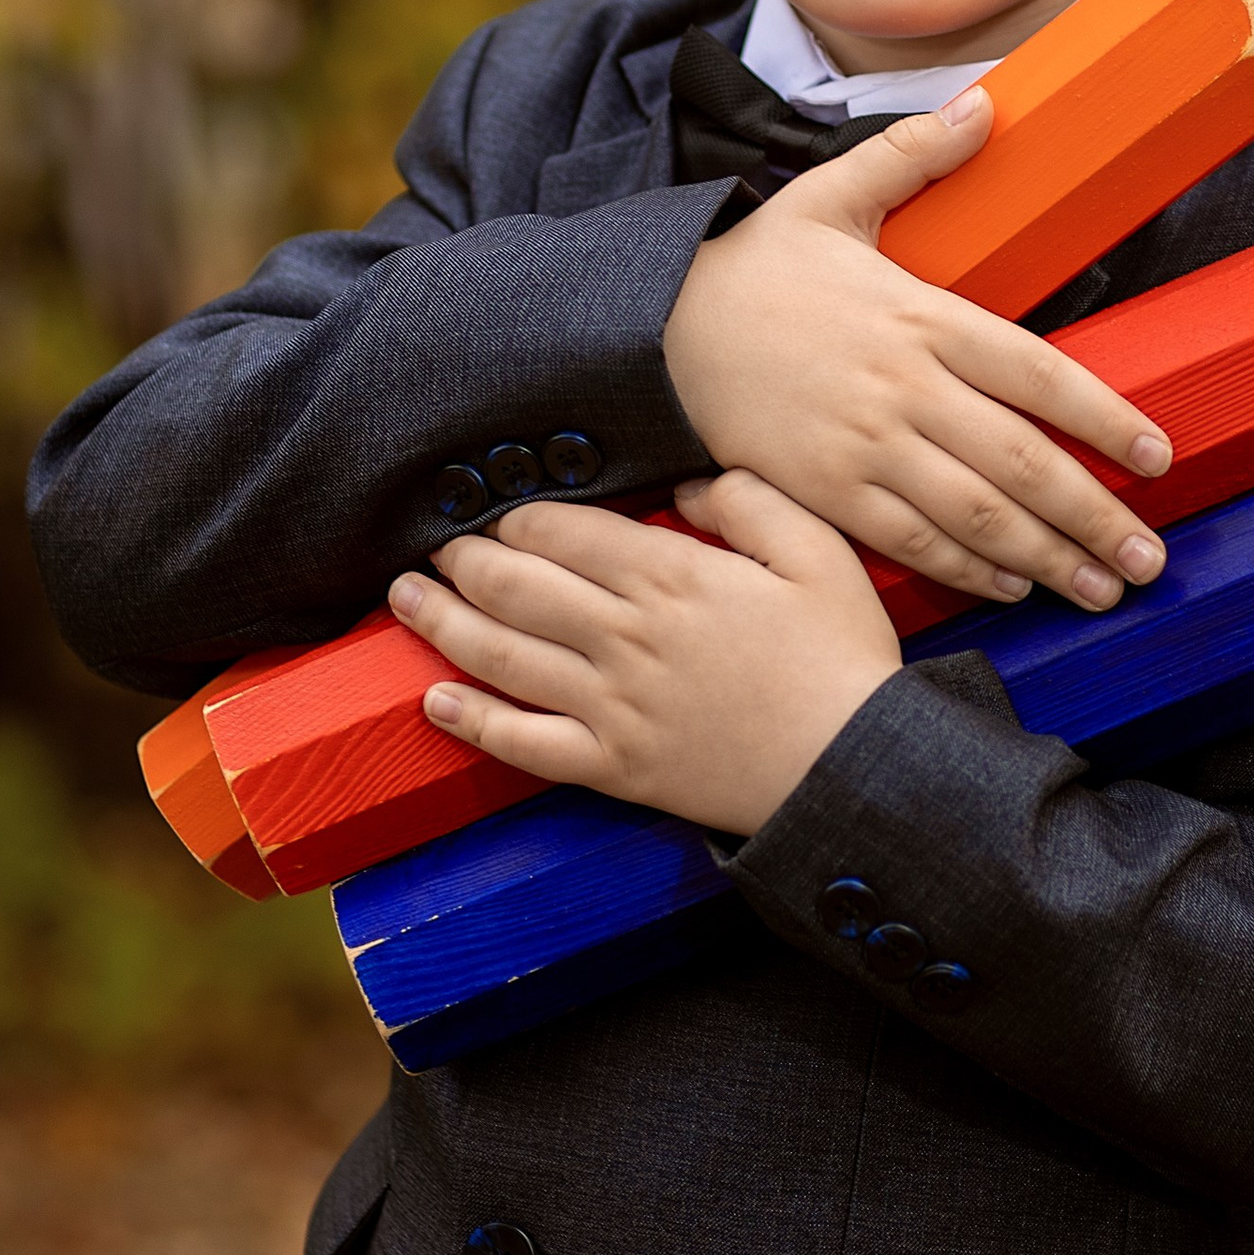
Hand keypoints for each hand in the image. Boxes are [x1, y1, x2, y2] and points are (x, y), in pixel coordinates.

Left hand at [392, 476, 902, 834]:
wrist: (849, 768)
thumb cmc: (842, 657)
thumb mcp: (818, 552)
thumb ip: (749, 502)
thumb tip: (685, 486)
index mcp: (671, 576)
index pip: (563, 534)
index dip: (519, 519)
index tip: (499, 512)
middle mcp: (625, 636)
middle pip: (517, 587)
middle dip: (466, 561)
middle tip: (436, 547)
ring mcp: (612, 705)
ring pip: (503, 657)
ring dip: (444, 623)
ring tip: (404, 598)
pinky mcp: (614, 765)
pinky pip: (526, 744)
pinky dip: (474, 723)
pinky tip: (435, 703)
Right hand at [661, 86, 1171, 610]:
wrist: (653, 325)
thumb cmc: (751, 263)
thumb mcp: (832, 195)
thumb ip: (915, 154)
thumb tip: (987, 104)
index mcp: (922, 316)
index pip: (1040, 373)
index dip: (1106, 420)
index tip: (1158, 456)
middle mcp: (905, 388)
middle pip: (1023, 464)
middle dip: (1095, 517)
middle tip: (1148, 561)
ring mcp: (865, 447)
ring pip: (976, 516)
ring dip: (1048, 559)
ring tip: (1100, 590)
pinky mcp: (824, 491)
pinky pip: (910, 542)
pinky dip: (966, 571)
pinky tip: (1012, 588)